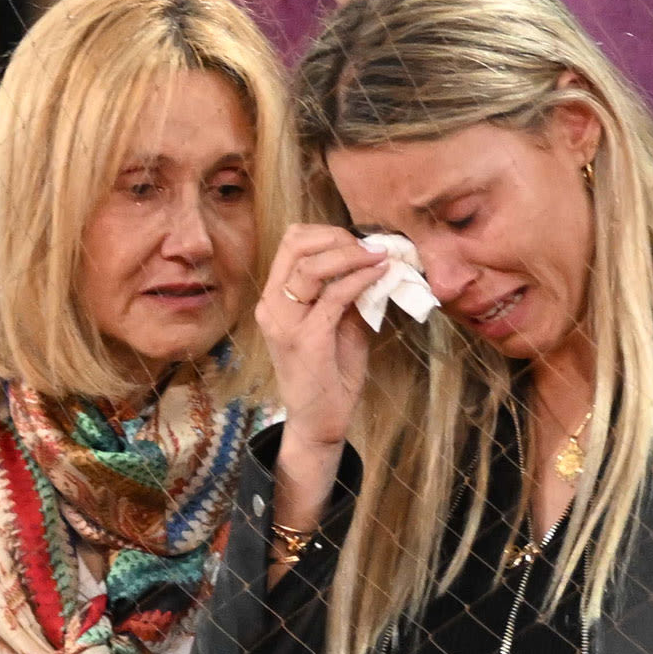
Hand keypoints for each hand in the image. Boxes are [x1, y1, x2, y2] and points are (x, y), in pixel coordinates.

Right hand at [255, 223, 389, 448]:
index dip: (326, 233)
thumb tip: (375, 260)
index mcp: (275, 300)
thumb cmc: (329, 374)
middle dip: (337, 237)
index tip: (359, 240)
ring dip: (351, 255)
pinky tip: (380, 274)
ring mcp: (285, 323)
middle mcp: (272, 307)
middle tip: (369, 246)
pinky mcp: (306, 339)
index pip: (290, 244)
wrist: (319, 420)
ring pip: (311, 266)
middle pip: (295, 245)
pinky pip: (335, 296)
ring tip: (380, 255)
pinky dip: (361, 278)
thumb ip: (347, 294)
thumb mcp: (339, 324)